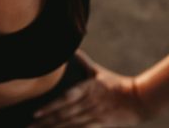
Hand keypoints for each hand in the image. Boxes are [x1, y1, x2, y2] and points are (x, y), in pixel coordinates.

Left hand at [29, 51, 147, 127]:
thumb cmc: (116, 83)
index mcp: (87, 89)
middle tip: (29, 127)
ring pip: (71, 126)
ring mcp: (95, 116)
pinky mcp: (102, 126)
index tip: (35, 112)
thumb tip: (71, 48)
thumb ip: (83, 61)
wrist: (140, 98)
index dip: (50, 107)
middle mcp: (89, 104)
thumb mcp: (97, 71)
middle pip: (64, 115)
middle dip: (45, 122)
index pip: (65, 99)